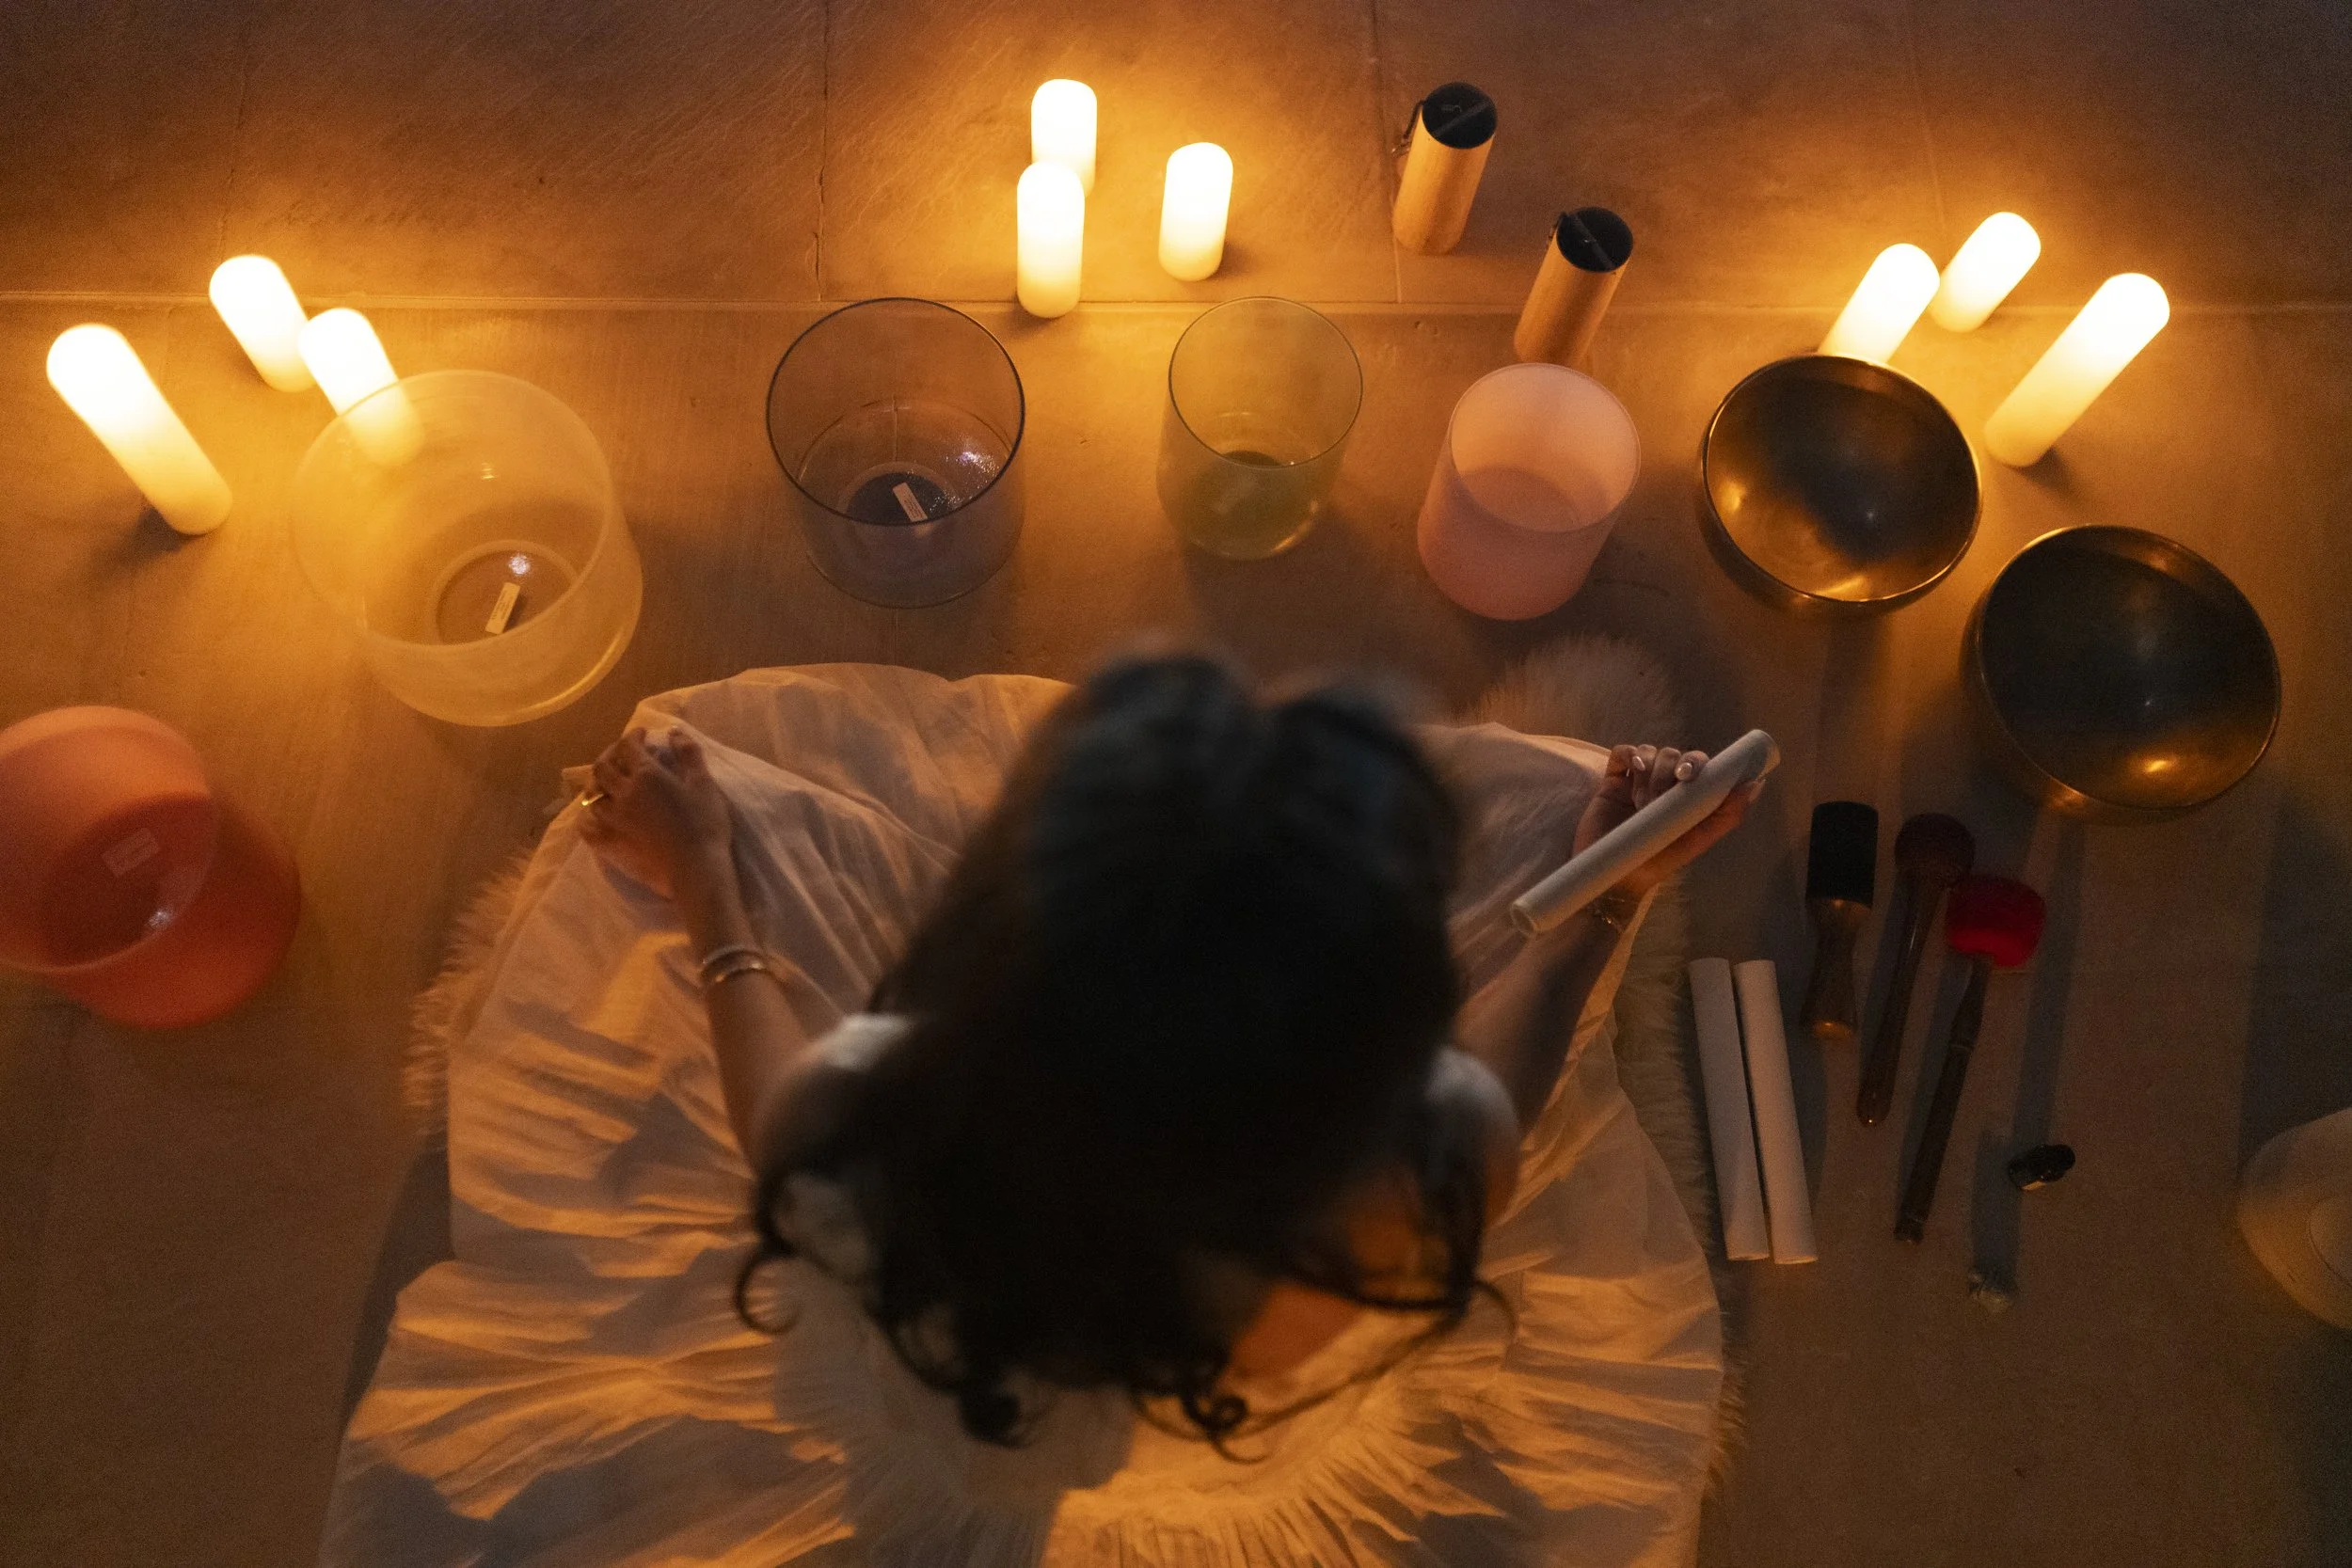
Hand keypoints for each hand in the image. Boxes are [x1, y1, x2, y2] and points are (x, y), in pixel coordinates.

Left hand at [578, 727, 733, 901]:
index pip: (628, 746)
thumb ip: (689, 754)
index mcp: (646, 775)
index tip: (642, 735)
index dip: (633, 736)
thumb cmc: (704, 824)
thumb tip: (674, 732)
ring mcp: (612, 819)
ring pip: (592, 794)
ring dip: (598, 783)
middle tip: (624, 754)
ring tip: (610, 783)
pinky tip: (595, 814)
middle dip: (611, 754)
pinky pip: (587, 825)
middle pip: (602, 767)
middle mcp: (622, 793)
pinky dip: (587, 815)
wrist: (694, 869)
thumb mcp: (704, 784)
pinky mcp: (610, 842)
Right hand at [1572, 744, 1761, 898]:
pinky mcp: (1613, 780)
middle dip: (1667, 772)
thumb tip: (1757, 784)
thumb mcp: (1699, 840)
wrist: (1617, 876)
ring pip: (1649, 753)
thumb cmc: (1660, 861)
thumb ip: (1728, 814)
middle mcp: (1664, 783)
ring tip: (1641, 804)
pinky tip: (1630, 771)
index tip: (1687, 776)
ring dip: (1648, 774)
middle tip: (1658, 800)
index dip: (1695, 762)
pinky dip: (1628, 754)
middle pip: (1672, 755)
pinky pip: (1622, 752)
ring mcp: (1638, 780)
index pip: (1697, 763)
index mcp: (1687, 794)